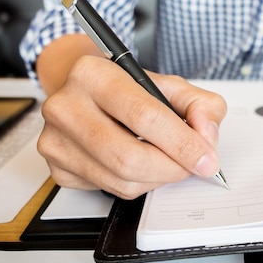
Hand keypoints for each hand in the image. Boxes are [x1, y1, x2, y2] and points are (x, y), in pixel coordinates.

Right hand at [37, 55, 226, 198]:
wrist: (89, 93)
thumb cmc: (129, 89)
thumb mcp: (170, 85)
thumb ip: (200, 105)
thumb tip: (205, 134)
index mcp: (94, 74)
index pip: (144, 116)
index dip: (182, 143)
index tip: (206, 159)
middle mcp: (66, 105)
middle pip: (130, 156)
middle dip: (172, 168)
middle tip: (192, 166)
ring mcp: (56, 139)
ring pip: (121, 179)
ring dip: (157, 178)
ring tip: (169, 162)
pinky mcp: (57, 168)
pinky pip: (110, 189)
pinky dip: (138, 183)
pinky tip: (142, 164)